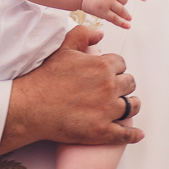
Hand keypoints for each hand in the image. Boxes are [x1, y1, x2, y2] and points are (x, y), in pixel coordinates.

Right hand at [0, 25, 142, 154]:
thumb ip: (83, 35)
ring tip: (125, 107)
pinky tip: (137, 134)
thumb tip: (100, 34)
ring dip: (130, 105)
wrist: (30, 107)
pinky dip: (133, 134)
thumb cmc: (45, 78)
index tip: (108, 74)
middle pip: (130, 83)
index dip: (115, 69)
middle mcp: (109, 87)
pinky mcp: (102, 131)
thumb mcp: (63, 49)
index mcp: (102, 66)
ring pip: (132, 106)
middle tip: (114, 90)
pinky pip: (125, 134)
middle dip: (123, 85)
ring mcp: (107, 110)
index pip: (121, 64)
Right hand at [79, 0, 146, 28]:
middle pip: (125, 0)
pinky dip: (122, 23)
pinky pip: (115, 19)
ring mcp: (107, 2)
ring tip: (128, 17)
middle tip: (115, 2)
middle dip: (123, 2)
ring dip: (126, 15)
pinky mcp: (102, 11)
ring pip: (122, 10)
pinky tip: (128, 26)